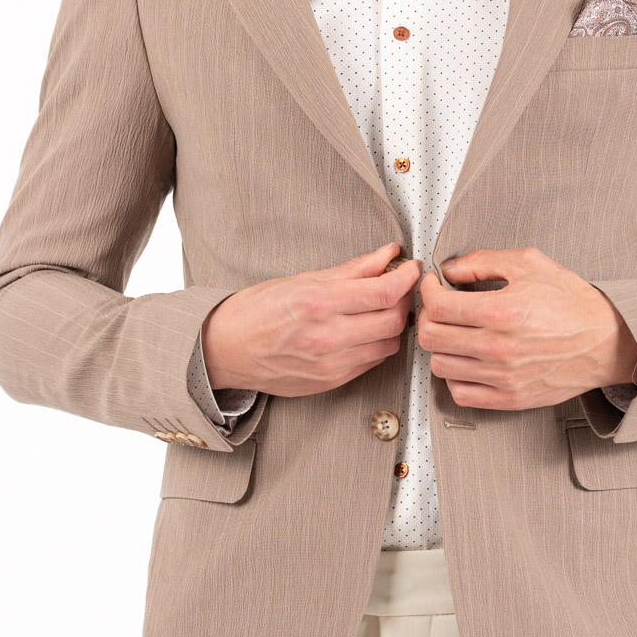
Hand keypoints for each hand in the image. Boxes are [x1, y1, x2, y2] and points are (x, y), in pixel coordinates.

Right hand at [201, 242, 422, 397]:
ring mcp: (330, 363)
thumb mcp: (302, 279)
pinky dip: (378, 344)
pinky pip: (372, 362)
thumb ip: (352, 269)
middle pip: (394, 320)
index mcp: (317, 303)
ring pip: (389, 344)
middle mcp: (326, 337)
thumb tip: (386, 256)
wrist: (225, 350)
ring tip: (381, 309)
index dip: (408, 278)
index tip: (412, 268)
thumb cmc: (255, 312)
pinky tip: (366, 330)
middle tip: (399, 287)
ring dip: (394, 325)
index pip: (384, 292)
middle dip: (404, 301)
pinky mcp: (331, 381)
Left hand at [416, 246, 636, 410]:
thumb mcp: (531, 264)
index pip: (438, 305)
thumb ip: (484, 261)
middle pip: (431, 336)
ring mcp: (503, 377)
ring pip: (440, 365)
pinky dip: (455, 376)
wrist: (607, 341)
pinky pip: (460, 393)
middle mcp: (499, 348)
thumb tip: (451, 268)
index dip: (428, 291)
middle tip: (440, 307)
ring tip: (455, 333)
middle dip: (428, 316)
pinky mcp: (509, 398)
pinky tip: (467, 360)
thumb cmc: (574, 304)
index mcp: (503, 312)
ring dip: (440, 346)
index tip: (434, 286)